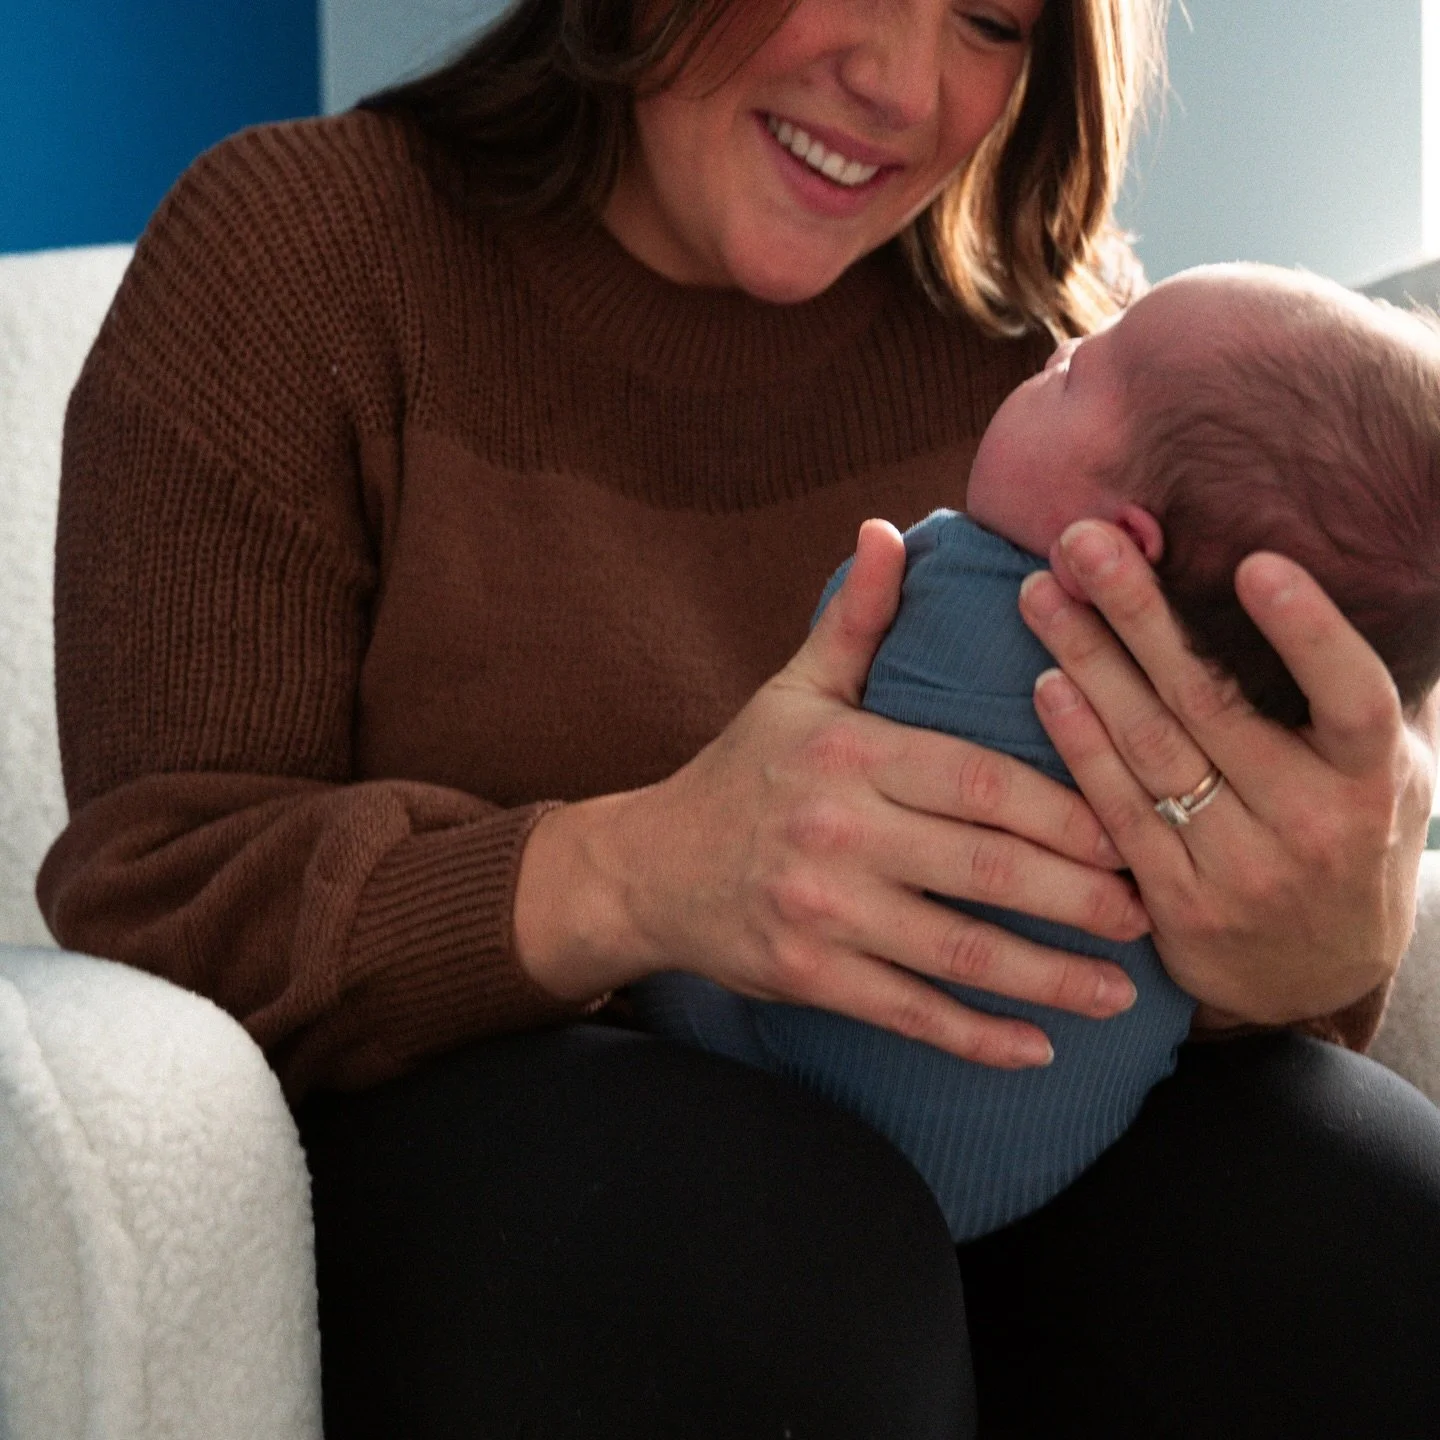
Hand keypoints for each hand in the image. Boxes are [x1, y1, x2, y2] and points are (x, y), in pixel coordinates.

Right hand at [516, 520, 1145, 1069]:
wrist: (648, 867)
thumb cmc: (743, 772)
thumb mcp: (794, 688)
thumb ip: (857, 618)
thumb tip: (890, 528)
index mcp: (851, 753)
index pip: (981, 781)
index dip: (1065, 809)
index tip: (1132, 827)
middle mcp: (838, 831)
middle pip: (986, 868)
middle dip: (1080, 897)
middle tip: (1149, 913)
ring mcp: (822, 910)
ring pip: (959, 952)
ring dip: (1049, 979)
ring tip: (1119, 994)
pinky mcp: (808, 974)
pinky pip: (908, 1012)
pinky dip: (976, 1038)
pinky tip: (1035, 1050)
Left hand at [1020, 519, 1438, 1024]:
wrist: (1317, 979)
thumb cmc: (1349, 838)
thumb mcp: (1390, 771)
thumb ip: (1356, 693)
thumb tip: (1351, 576)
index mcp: (1373, 778)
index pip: (1352, 696)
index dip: (1308, 631)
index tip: (1255, 563)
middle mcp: (1311, 825)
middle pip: (1212, 704)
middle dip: (1138, 614)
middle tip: (1081, 543)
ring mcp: (1241, 871)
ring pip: (1152, 750)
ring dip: (1088, 663)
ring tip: (1041, 596)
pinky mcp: (1177, 906)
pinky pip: (1119, 812)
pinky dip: (1080, 745)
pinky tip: (1048, 686)